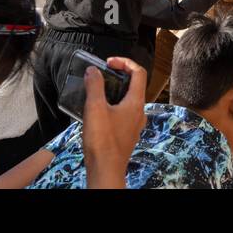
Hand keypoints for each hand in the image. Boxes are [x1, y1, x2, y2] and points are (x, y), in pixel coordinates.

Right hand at [82, 56, 146, 188]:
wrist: (105, 170)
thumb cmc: (102, 140)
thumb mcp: (95, 109)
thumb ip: (95, 86)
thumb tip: (93, 70)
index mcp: (136, 103)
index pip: (138, 72)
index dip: (125, 62)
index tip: (108, 62)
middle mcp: (139, 112)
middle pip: (134, 86)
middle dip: (119, 76)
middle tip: (102, 75)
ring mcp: (134, 125)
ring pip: (128, 101)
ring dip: (115, 92)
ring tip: (97, 92)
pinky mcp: (127, 134)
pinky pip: (123, 113)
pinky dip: (113, 106)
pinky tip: (97, 112)